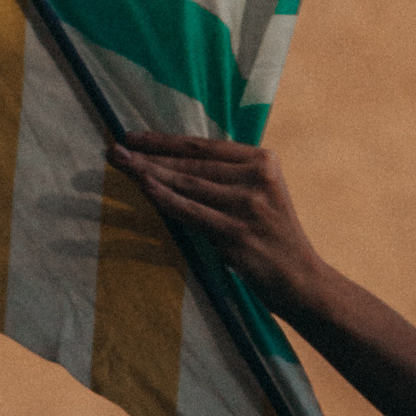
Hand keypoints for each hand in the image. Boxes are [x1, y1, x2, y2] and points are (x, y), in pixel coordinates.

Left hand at [105, 133, 326, 317]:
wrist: (300, 279)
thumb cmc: (272, 237)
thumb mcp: (258, 195)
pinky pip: (192, 212)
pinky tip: (144, 187)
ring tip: (120, 163)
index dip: (165, 140)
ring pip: (188, 184)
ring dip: (148, 173)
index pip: (205, 146)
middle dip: (149, 155)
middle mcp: (257, 177)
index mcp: (263, 161)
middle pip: (193, 163)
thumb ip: (227, 177)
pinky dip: (166, 199)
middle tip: (115, 149)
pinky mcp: (237, 233)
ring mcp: (248, 205)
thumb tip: (174, 162)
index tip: (134, 137)